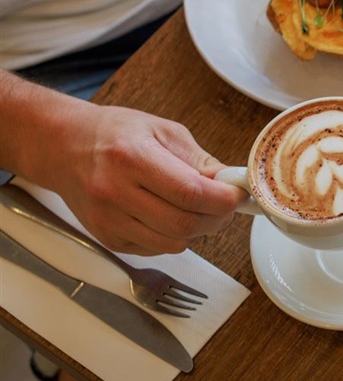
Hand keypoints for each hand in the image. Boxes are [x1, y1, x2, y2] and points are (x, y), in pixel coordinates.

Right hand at [43, 104, 244, 254]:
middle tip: (226, 205)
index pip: (192, 193)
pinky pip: (156, 249)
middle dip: (218, 218)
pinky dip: (174, 237)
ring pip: (173, 244)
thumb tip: (230, 183)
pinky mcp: (108, 238)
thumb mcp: (162, 130)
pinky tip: (169, 215)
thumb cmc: (114, 134)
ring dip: (198, 231)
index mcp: (132, 158)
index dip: (225, 199)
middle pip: (185, 224)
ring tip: (199, 209)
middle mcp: (115, 192)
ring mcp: (108, 220)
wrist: (64, 147)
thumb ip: (199, 159)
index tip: (239, 194)